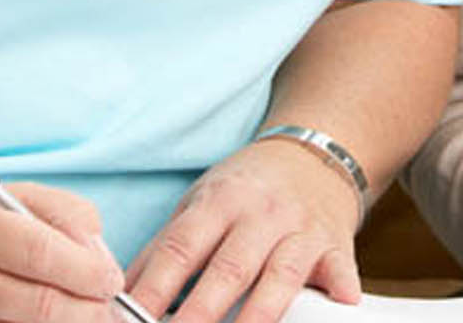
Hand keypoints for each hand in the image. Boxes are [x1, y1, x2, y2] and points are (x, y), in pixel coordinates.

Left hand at [127, 138, 362, 322]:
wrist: (313, 155)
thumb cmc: (246, 189)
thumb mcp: (200, 202)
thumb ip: (167, 246)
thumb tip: (121, 293)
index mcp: (219, 202)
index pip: (181, 248)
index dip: (155, 287)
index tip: (134, 318)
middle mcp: (261, 214)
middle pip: (229, 268)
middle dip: (201, 311)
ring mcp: (301, 230)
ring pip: (281, 274)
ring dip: (260, 313)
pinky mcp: (335, 245)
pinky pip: (340, 269)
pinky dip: (341, 288)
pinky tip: (340, 303)